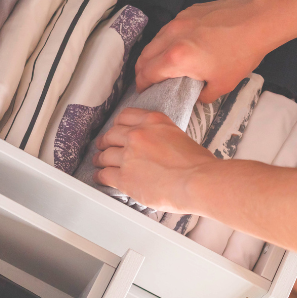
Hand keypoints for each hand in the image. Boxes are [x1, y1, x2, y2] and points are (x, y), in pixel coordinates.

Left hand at [93, 108, 217, 212]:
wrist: (197, 181)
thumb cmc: (196, 164)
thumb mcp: (178, 136)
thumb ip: (161, 136)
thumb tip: (155, 147)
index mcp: (153, 121)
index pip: (125, 116)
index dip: (117, 125)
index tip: (116, 131)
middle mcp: (137, 134)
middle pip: (111, 135)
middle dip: (106, 142)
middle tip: (104, 147)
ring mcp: (128, 156)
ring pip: (105, 155)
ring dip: (100, 159)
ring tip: (99, 163)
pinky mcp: (124, 177)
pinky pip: (104, 174)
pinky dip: (100, 176)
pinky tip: (100, 177)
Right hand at [135, 0, 275, 102]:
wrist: (257, 21)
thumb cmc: (241, 54)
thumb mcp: (222, 85)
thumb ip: (201, 96)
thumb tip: (194, 98)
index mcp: (176, 58)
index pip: (147, 73)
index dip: (142, 85)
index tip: (143, 91)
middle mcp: (171, 37)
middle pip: (144, 56)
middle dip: (142, 71)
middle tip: (147, 80)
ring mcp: (178, 21)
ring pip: (155, 40)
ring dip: (152, 54)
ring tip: (159, 64)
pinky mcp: (188, 11)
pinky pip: (169, 28)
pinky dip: (166, 40)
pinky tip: (177, 46)